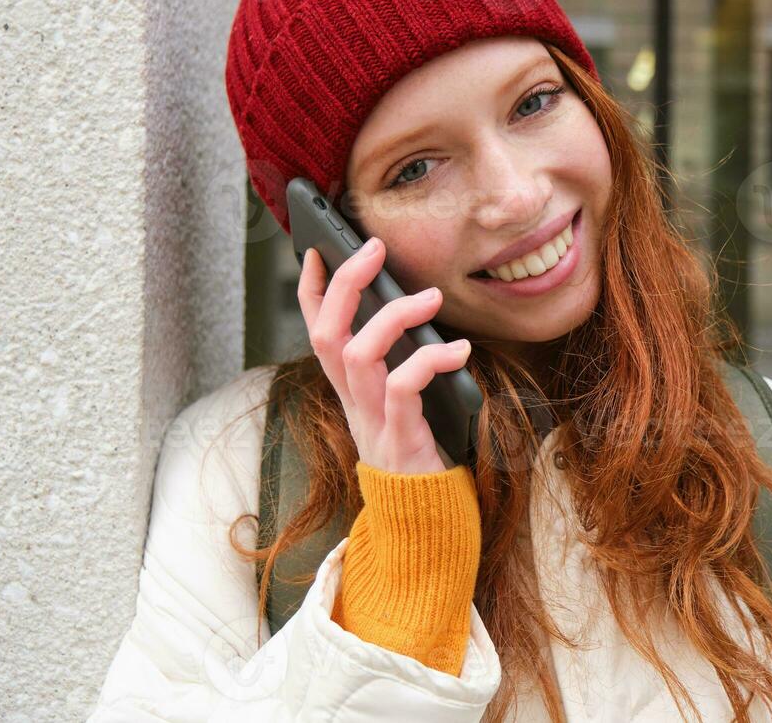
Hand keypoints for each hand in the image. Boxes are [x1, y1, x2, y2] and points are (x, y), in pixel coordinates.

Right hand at [297, 240, 471, 474]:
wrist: (425, 522)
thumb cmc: (422, 452)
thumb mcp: (401, 404)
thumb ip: (400, 364)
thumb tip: (419, 309)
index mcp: (350, 389)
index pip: (316, 330)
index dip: (312, 290)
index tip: (319, 250)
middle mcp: (353, 401)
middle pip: (326, 333)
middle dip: (345, 284)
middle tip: (374, 248)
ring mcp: (373, 420)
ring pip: (358, 354)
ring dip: (394, 317)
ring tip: (433, 297)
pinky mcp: (400, 438)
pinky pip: (402, 388)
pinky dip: (430, 361)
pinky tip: (460, 351)